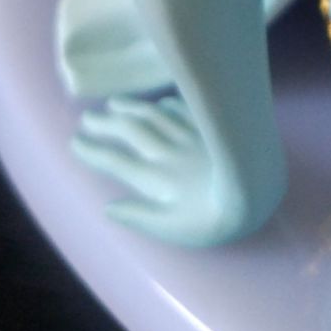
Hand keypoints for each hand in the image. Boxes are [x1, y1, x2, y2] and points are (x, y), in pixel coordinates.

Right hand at [73, 92, 283, 246]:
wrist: (254, 190)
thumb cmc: (213, 219)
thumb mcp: (172, 229)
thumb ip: (139, 217)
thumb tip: (108, 208)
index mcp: (155, 178)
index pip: (116, 161)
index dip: (94, 151)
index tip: (75, 142)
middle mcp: (166, 151)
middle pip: (130, 132)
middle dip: (105, 125)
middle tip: (85, 118)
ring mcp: (187, 136)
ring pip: (152, 116)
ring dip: (130, 109)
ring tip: (111, 104)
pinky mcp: (207, 128)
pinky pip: (180, 110)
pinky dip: (164, 104)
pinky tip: (158, 101)